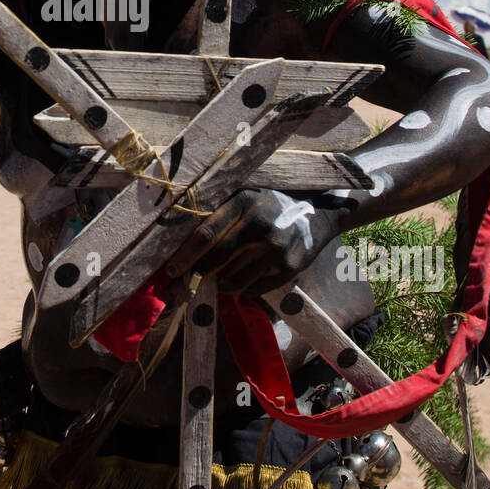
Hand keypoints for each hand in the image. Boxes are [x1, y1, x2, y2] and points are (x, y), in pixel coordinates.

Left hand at [166, 189, 333, 299]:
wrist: (317, 214)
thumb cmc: (270, 206)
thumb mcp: (245, 199)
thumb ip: (220, 215)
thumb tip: (183, 245)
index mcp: (243, 203)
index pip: (206, 234)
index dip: (185, 255)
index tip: (172, 268)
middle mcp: (259, 225)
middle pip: (216, 259)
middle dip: (197, 273)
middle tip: (186, 280)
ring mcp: (275, 248)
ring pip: (233, 280)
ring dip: (221, 285)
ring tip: (219, 280)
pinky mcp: (288, 268)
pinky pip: (253, 289)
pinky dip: (242, 289)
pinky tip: (242, 280)